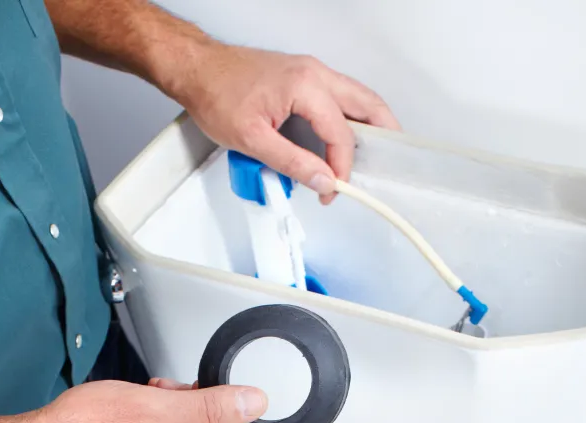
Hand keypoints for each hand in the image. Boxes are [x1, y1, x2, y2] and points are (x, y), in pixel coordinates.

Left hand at [173, 46, 399, 202]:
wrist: (198, 70)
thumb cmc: (217, 94)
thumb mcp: (253, 140)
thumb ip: (292, 163)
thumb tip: (322, 180)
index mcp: (305, 86)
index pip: (339, 133)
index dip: (341, 167)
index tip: (332, 189)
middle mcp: (313, 73)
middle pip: (365, 103)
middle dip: (381, 135)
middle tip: (388, 162)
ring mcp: (310, 71)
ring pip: (355, 96)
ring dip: (366, 125)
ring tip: (371, 153)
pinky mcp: (302, 75)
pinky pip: (338, 95)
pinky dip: (348, 116)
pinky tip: (344, 135)